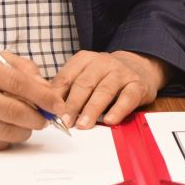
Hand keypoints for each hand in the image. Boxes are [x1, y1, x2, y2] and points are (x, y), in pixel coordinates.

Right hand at [0, 52, 66, 150]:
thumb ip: (25, 70)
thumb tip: (48, 90)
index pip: (19, 84)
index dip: (43, 97)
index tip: (59, 105)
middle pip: (15, 112)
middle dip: (38, 119)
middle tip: (47, 119)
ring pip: (9, 132)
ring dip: (25, 130)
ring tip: (26, 122)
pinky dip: (8, 138)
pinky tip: (4, 127)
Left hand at [52, 50, 168, 128]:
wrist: (139, 66)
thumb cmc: (105, 77)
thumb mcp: (85, 76)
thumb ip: (68, 89)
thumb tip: (45, 109)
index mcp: (85, 60)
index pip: (67, 77)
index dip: (57, 96)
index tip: (49, 112)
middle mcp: (103, 63)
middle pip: (84, 83)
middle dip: (73, 104)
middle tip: (65, 122)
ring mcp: (121, 73)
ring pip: (104, 90)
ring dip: (92, 109)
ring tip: (83, 125)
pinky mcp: (138, 84)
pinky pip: (128, 97)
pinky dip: (119, 109)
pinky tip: (110, 120)